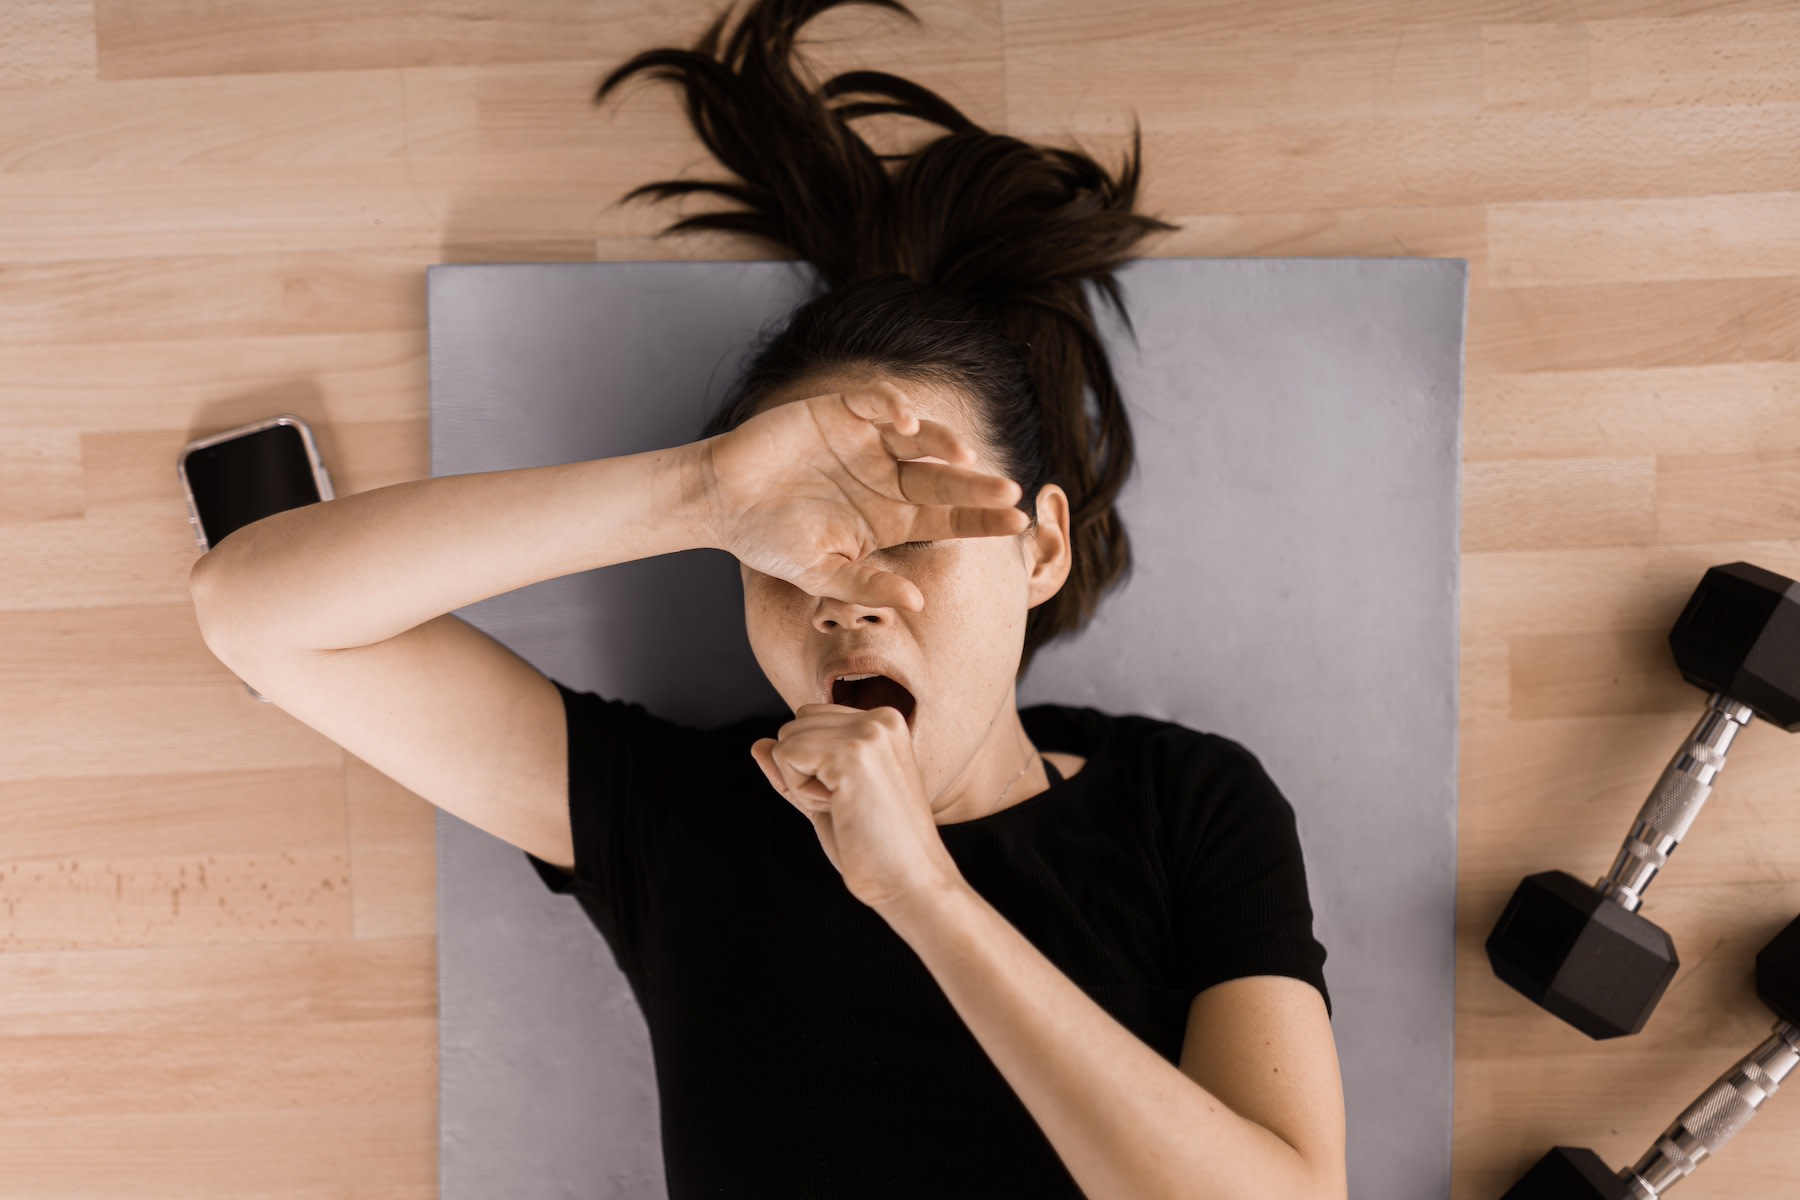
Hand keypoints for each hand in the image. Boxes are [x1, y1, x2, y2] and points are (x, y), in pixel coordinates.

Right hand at [700, 379, 1028, 610]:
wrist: (721, 501)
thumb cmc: (769, 541)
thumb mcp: (820, 573)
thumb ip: (867, 586)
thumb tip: (916, 603)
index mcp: (892, 517)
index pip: (949, 518)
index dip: (982, 519)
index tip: (1016, 524)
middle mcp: (888, 477)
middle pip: (944, 479)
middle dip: (977, 486)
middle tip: (1010, 492)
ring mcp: (867, 442)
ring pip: (920, 437)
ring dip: (943, 443)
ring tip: (963, 459)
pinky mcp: (841, 410)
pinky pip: (878, 402)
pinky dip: (894, 407)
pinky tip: (907, 423)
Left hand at [751, 702, 963, 910]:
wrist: (910, 881)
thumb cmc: (876, 848)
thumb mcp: (829, 797)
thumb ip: (797, 768)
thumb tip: (759, 744)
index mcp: (885, 722)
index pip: (811, 720)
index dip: (815, 766)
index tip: (855, 797)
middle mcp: (881, 717)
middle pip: (795, 725)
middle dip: (805, 771)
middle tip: (850, 805)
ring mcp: (868, 731)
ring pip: (787, 739)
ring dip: (803, 783)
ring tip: (848, 807)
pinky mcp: (851, 751)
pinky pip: (786, 757)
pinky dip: (801, 792)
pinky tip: (841, 808)